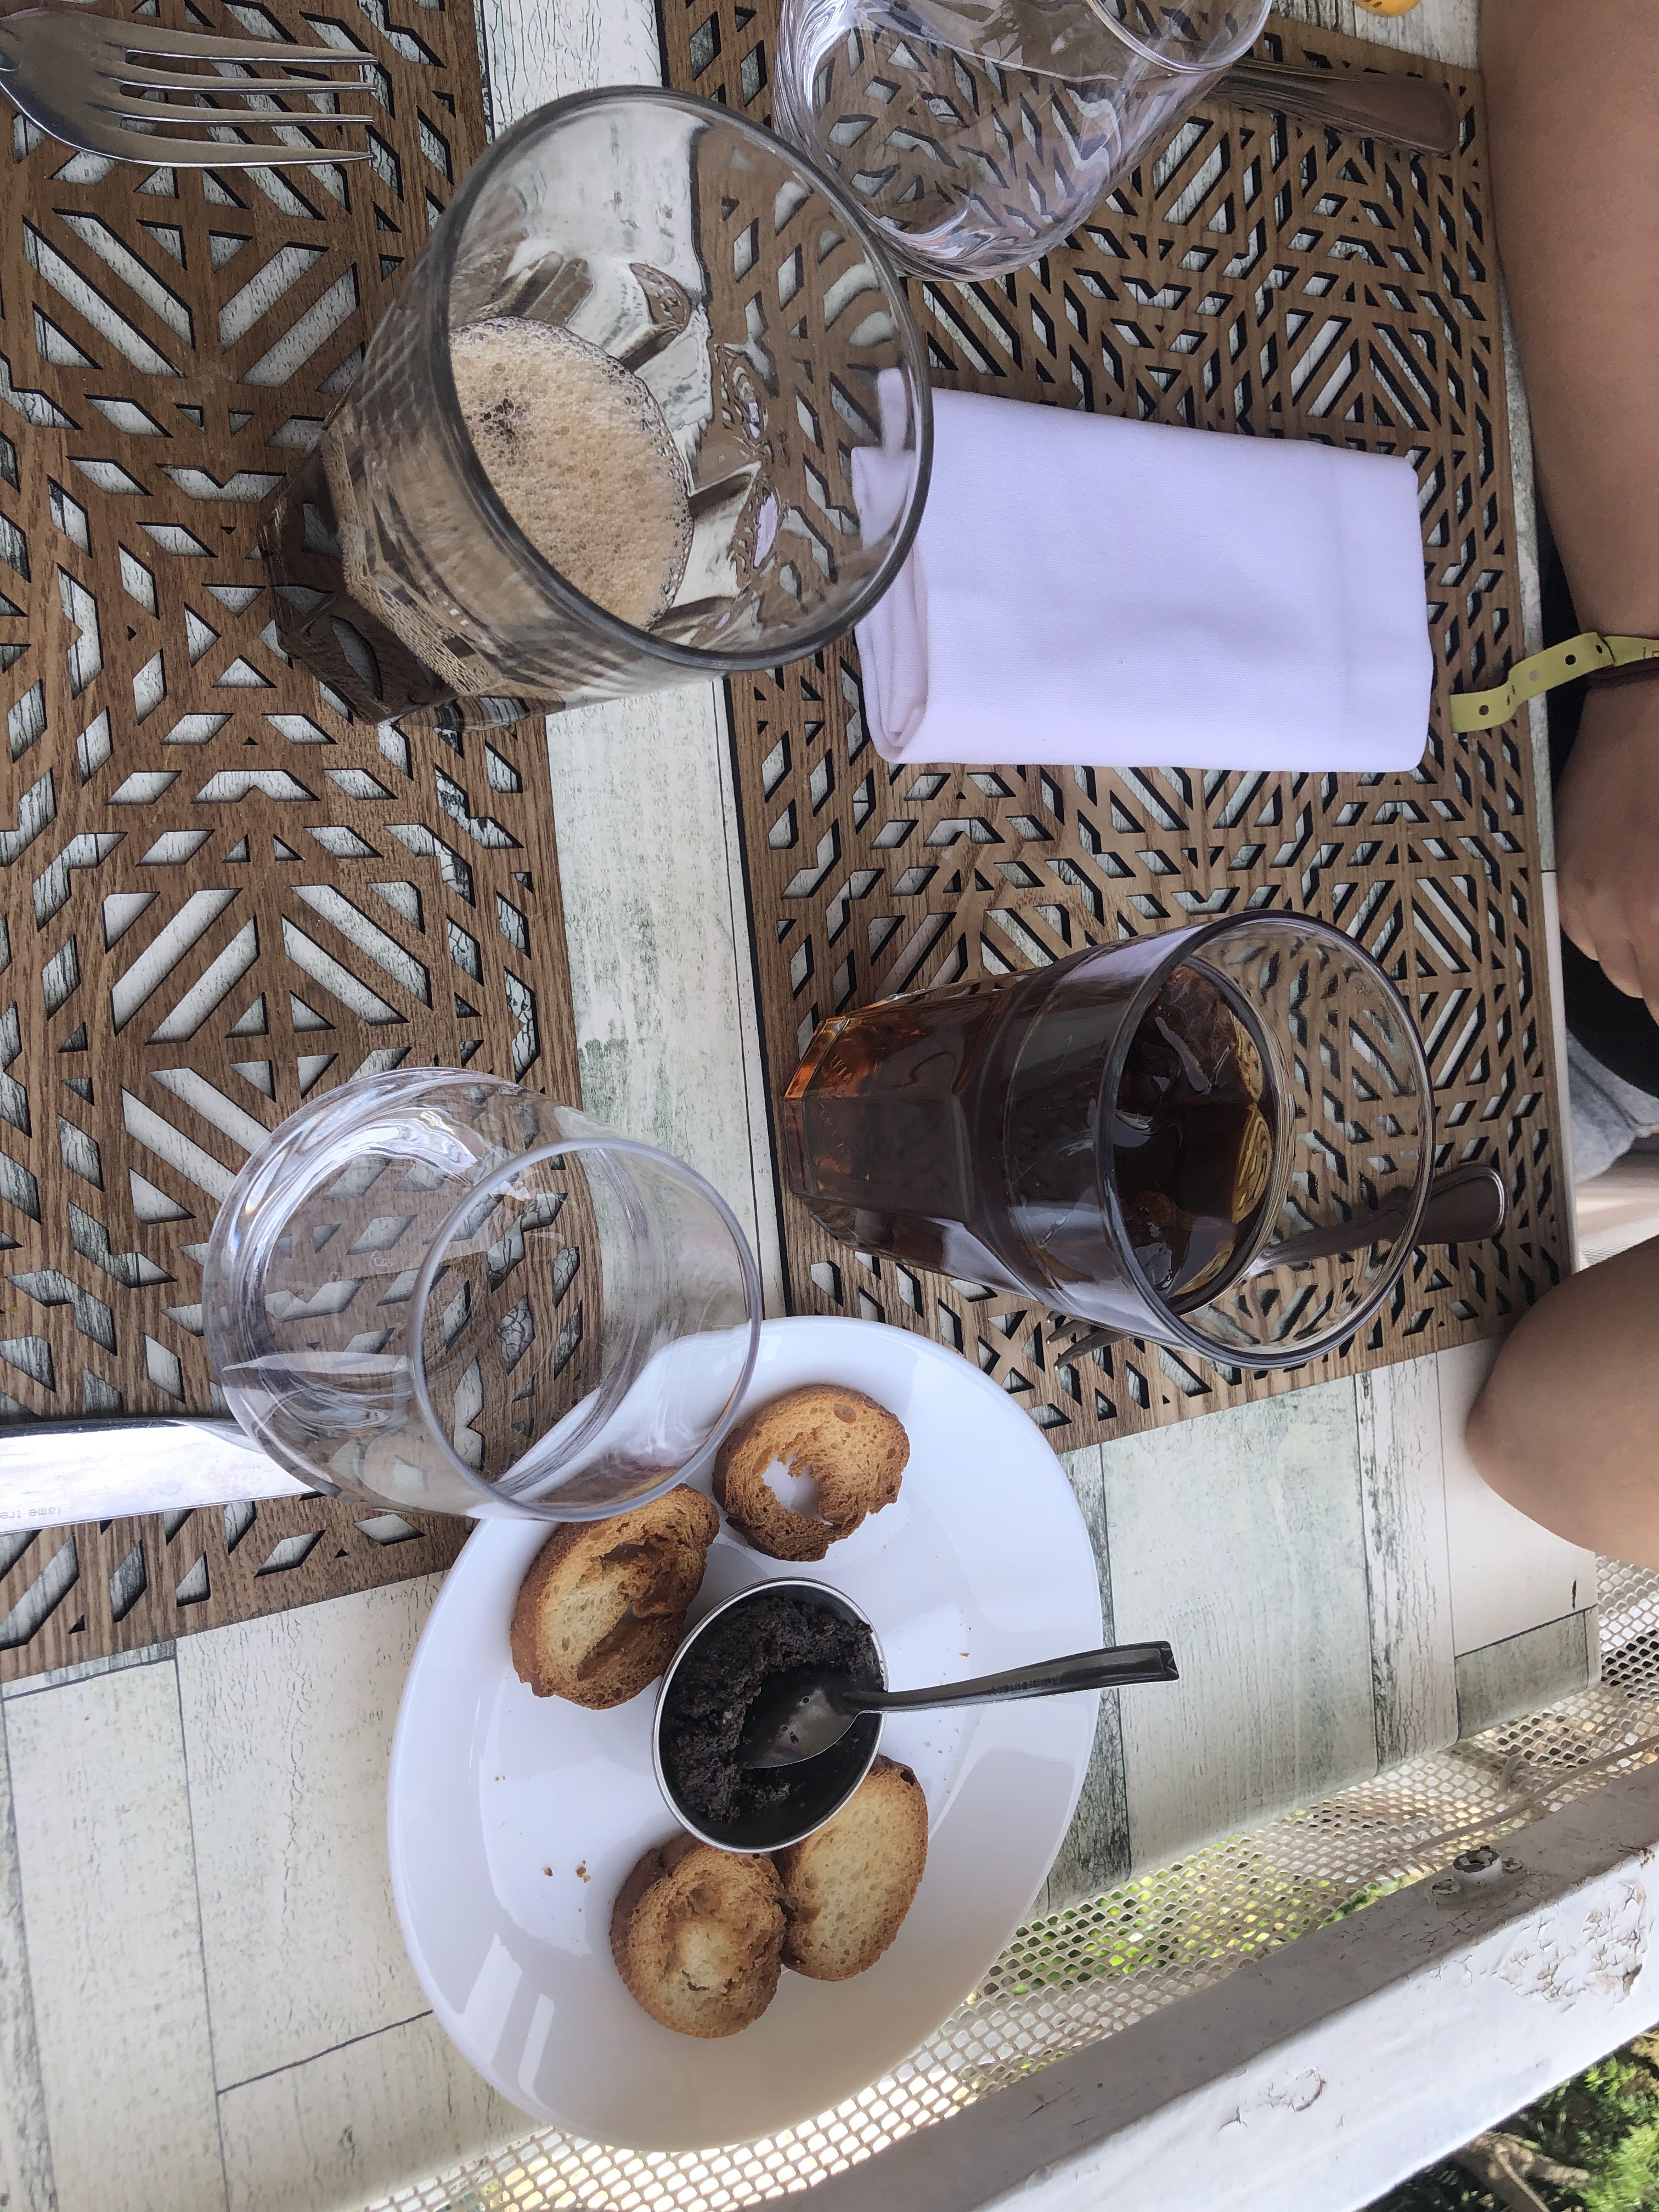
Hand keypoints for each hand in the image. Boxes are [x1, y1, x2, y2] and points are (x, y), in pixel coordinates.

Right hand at [1554, 679, 1658, 1017]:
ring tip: (1652, 909)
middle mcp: (1612, 916)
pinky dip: (1606, 925)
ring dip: (1637, 952)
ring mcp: (1578, 897)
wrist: (1644, 713)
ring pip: (1610, 962)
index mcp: (1656, 913)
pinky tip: (1625, 889)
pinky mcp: (1558, 876)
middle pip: (1640, 987)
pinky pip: (1581, 930)